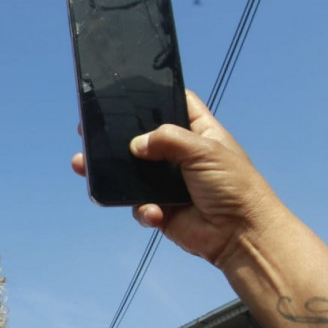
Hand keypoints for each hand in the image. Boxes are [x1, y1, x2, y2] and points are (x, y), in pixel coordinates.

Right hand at [72, 91, 284, 266]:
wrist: (240, 234)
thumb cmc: (235, 187)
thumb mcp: (204, 150)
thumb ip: (168, 139)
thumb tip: (135, 144)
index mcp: (197, 133)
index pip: (173, 105)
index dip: (152, 97)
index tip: (125, 93)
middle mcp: (180, 156)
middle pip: (143, 139)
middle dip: (119, 139)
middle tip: (92, 132)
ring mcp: (168, 183)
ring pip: (132, 174)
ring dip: (115, 174)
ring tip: (86, 166)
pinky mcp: (161, 209)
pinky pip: (138, 205)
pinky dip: (142, 209)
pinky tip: (155, 212)